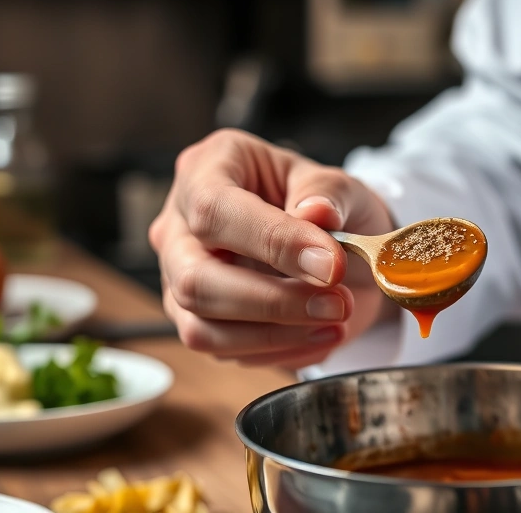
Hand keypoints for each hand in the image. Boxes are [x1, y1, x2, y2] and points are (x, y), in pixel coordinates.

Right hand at [149, 129, 395, 369]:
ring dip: (277, 333)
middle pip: (195, 279)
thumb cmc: (329, 207)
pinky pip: (227, 352)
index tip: (330, 264)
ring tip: (337, 318)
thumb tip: (316, 215)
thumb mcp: (339, 186)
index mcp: (208, 169)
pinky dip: (282, 350)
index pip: (214, 210)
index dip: (272, 242)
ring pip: (201, 327)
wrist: (340, 248)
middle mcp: (180, 226)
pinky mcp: (199, 322)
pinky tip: (324, 333)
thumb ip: (328, 195)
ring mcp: (181, 277)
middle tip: (337, 303)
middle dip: (273, 301)